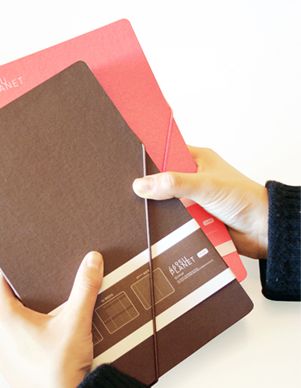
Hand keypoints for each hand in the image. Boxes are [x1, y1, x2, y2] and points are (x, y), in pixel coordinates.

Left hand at [0, 251, 103, 387]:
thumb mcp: (76, 321)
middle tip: (52, 290)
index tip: (35, 267)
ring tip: (52, 314)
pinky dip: (27, 331)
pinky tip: (49, 334)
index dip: (21, 271)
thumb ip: (85, 287)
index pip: (5, 279)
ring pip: (12, 318)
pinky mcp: (7, 362)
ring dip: (29, 314)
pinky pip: (13, 336)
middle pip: (11, 298)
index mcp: (3, 316)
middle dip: (31, 293)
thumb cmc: (59, 371)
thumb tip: (91, 262)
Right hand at [133, 146, 268, 258]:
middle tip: (132, 190)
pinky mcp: (193, 217)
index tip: (129, 159)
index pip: (165, 151)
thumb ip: (173, 183)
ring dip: (160, 206)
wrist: (262, 230)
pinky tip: (157, 224)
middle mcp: (192, 177)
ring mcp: (192, 198)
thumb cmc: (244, 198)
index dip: (148, 155)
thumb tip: (142, 184)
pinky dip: (167, 222)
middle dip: (150, 186)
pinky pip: (172, 218)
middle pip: (161, 179)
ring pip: (165, 200)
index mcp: (196, 160)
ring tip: (143, 209)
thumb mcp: (205, 185)